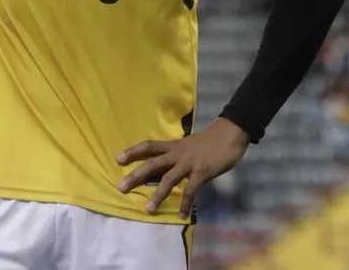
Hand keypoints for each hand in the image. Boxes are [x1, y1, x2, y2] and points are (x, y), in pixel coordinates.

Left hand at [117, 118, 248, 219]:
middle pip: (152, 164)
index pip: (149, 146)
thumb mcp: (189, 144)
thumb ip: (178, 154)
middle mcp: (177, 154)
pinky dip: (186, 204)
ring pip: (168, 180)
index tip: (118, 159)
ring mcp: (188, 164)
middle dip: (135, 176)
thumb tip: (167, 164)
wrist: (230, 134)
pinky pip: (191, 191)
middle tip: (121, 187)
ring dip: (157, 195)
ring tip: (148, 209)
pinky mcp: (201, 173)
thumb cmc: (210, 140)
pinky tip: (182, 215)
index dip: (133, 151)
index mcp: (173, 145)